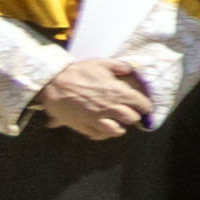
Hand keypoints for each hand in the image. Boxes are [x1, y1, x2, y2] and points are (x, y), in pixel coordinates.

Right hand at [31, 57, 148, 139]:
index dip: (145, 106)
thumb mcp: (101, 63)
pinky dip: (103, 134)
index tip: (146, 107)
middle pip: (131, 118)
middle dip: (134, 117)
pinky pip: (97, 135)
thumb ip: (118, 67)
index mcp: (118, 92)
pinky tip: (104, 131)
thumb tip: (129, 69)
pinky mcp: (83, 126)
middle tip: (133, 115)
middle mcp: (110, 107)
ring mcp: (96, 119)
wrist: (54, 83)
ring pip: (116, 131)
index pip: (140, 103)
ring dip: (120, 128)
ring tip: (120, 126)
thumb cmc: (78, 72)